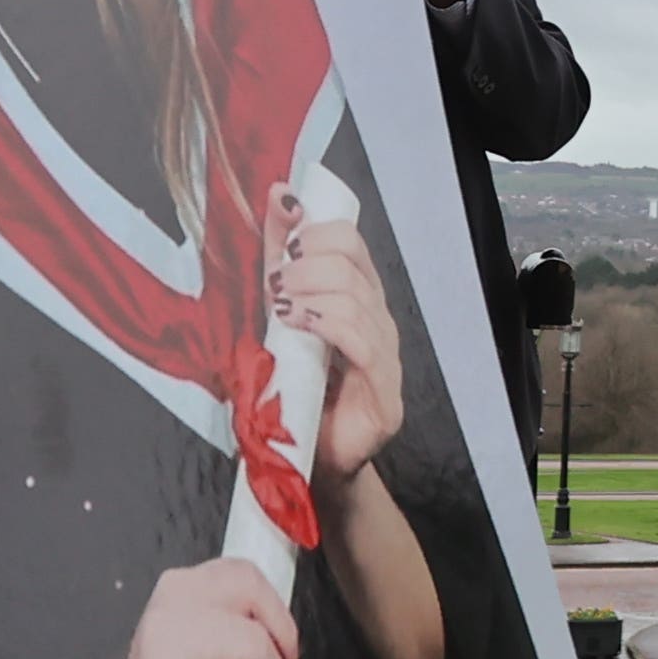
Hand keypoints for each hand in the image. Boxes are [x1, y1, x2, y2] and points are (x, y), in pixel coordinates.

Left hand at [269, 188, 405, 482]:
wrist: (303, 464)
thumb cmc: (290, 390)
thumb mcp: (275, 315)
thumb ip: (277, 260)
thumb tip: (277, 194)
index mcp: (357, 298)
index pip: (350, 240)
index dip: (313, 230)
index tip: (279, 244)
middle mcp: (378, 321)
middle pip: (351, 261)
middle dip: (303, 262)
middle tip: (272, 286)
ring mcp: (385, 355)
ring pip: (353, 295)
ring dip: (306, 292)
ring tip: (277, 310)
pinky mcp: (385, 393)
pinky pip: (360, 339)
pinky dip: (323, 322)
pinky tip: (294, 325)